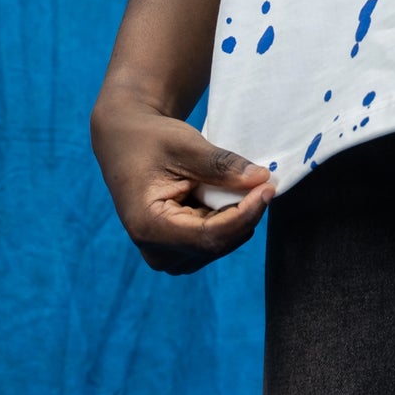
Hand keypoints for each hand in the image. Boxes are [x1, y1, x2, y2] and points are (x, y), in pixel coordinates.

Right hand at [90, 91, 274, 274]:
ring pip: (218, 246)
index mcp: (148, 226)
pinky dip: (228, 220)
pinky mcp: (176, 250)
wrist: (127, 142)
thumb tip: (262, 179)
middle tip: (264, 181)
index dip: (244, 215)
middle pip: (215, 245)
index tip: (268, 188)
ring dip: (238, 218)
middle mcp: (154, 250)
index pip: (208, 237)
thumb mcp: (186, 145)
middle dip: (246, 215)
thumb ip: (222, 166)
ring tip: (240, 184)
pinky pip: (213, 242)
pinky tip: (227, 195)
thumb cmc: (151, 140)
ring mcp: (165, 254)